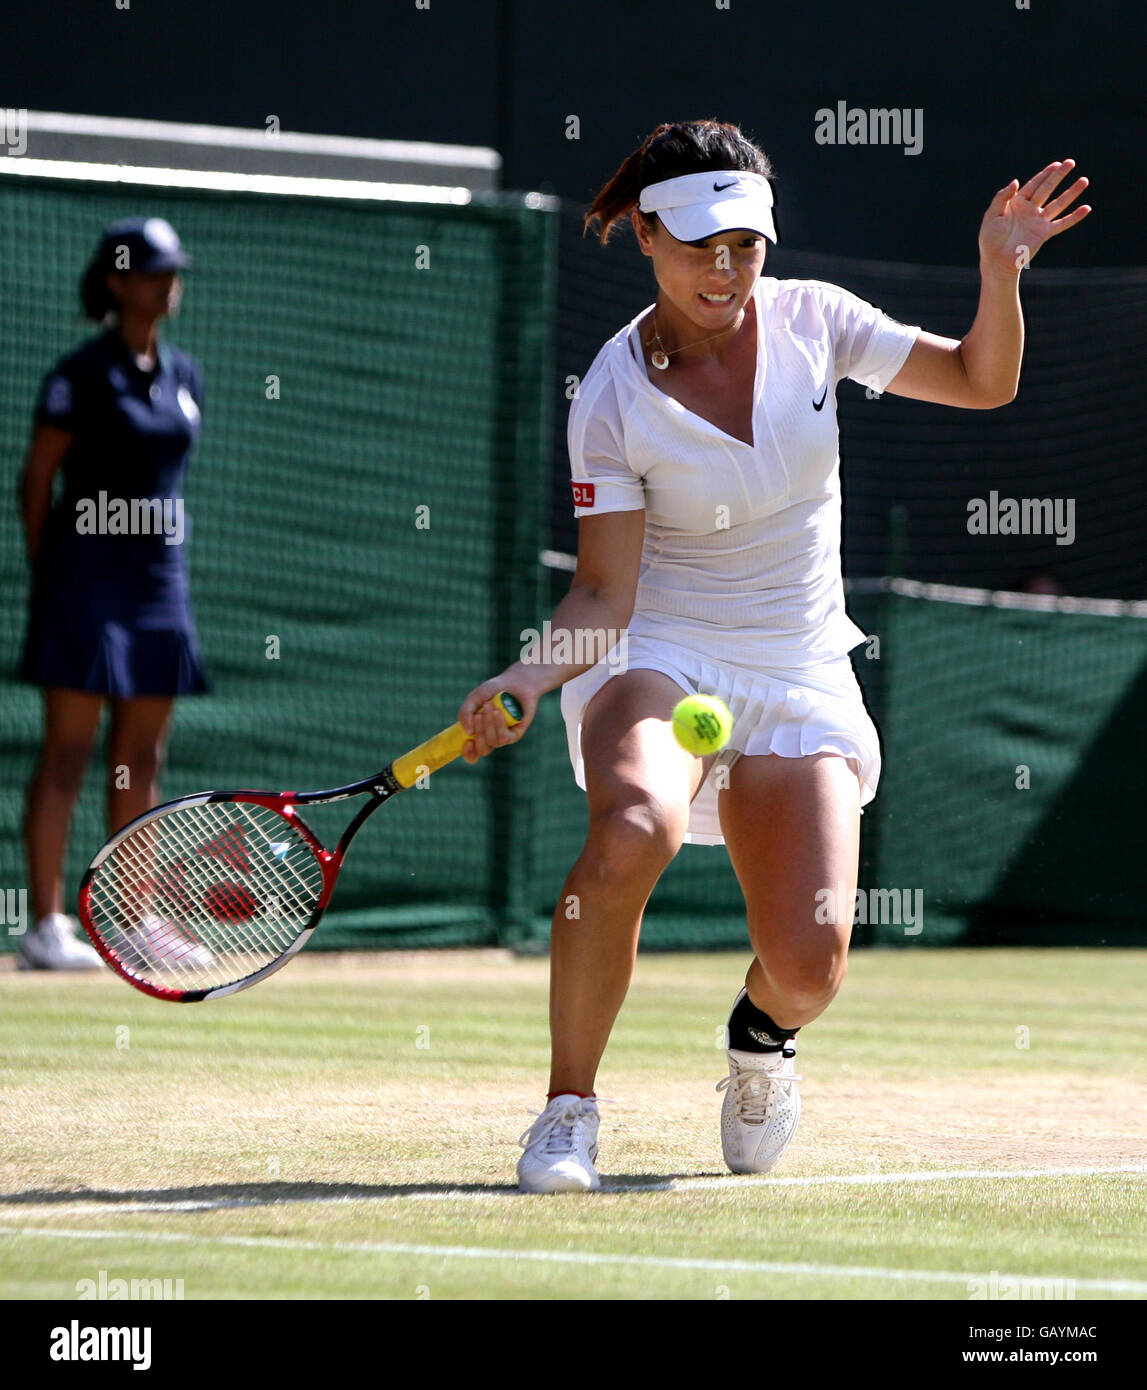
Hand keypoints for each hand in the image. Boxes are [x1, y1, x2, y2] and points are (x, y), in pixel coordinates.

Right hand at [457, 671, 540, 764]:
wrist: (515, 682)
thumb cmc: (493, 691)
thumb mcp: (473, 699)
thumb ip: (465, 714)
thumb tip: (468, 733)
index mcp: (478, 733)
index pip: (472, 753)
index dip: (469, 753)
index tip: (466, 742)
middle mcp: (491, 738)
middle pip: (482, 750)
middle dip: (478, 733)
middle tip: (478, 714)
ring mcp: (504, 737)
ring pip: (493, 742)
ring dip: (488, 725)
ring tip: (489, 706)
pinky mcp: (516, 734)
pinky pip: (505, 737)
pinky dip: (499, 724)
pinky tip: (498, 711)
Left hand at [978, 160, 1090, 274]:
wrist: (996, 261)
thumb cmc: (990, 239)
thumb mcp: (992, 215)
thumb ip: (1002, 197)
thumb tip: (1016, 181)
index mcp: (1016, 203)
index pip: (1033, 184)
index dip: (1045, 174)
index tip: (1057, 164)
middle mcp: (1029, 210)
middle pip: (1047, 189)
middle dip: (1059, 176)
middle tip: (1071, 163)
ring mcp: (1038, 221)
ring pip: (1058, 203)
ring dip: (1071, 192)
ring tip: (1084, 180)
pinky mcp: (1044, 233)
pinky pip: (1062, 223)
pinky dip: (1074, 217)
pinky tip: (1086, 208)